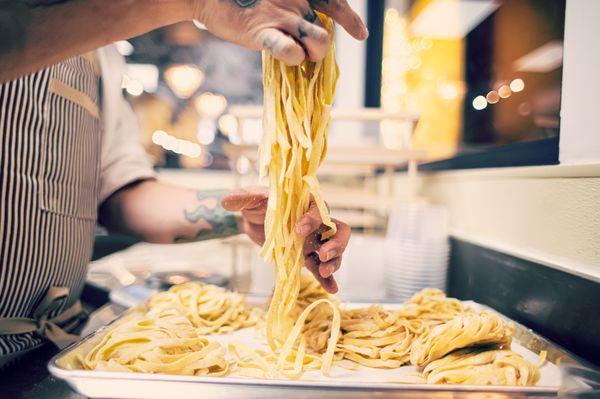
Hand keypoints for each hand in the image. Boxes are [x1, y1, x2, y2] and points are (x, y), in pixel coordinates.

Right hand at [192, 0, 367, 64]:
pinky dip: (294, 59)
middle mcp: (296, 1)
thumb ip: (291, 12)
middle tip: (307, 56)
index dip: (350, 20)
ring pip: (319, 42)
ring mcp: (282, 16)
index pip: (334, 4)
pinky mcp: (263, 31)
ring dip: (313, 56)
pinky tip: (288, 58)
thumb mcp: (271, 1)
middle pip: (327, 31)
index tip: (362, 35)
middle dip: (322, 49)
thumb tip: (304, 33)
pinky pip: (289, 50)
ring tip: (296, 57)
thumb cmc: (239, 0)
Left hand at [222, 187, 350, 292]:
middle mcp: (316, 222)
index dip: (312, 220)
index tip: (298, 230)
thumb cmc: (255, 203)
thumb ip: (242, 198)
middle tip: (323, 255)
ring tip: (324, 272)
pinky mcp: (307, 256)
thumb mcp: (249, 199)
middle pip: (339, 230)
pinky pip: (321, 268)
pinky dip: (328, 279)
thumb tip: (225, 201)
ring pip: (335, 250)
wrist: (252, 219)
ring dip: (334, 262)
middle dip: (336, 243)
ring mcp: (314, 240)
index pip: (319, 209)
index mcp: (306, 203)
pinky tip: (332, 290)